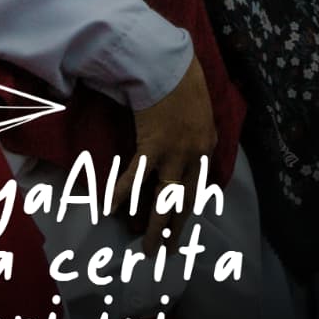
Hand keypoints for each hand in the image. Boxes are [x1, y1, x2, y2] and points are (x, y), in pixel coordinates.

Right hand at [111, 54, 215, 251]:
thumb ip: (200, 136)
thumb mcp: (203, 114)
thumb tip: (195, 154)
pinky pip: (136, 176)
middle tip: (165, 252)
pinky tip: (111, 208)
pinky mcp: (152, 146)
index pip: (198, 189)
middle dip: (174, 229)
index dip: (187, 212)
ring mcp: (173, 153)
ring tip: (147, 247)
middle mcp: (194, 156)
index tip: (180, 229)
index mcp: (207, 149)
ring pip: (164, 199)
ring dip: (155, 226)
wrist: (172, 65)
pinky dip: (123, 192)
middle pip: (184, 201)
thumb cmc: (187, 84)